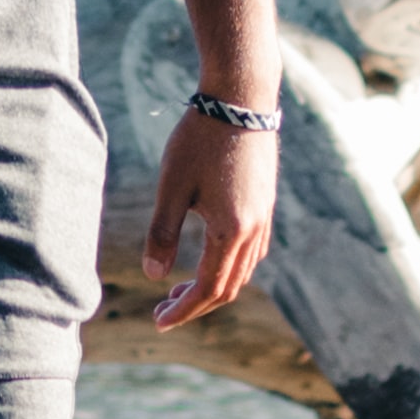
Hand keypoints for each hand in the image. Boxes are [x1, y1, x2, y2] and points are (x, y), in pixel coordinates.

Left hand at [145, 102, 276, 330]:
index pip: (209, 289)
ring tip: (179, 288)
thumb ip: (162, 233)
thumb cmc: (200, 138)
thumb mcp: (172, 186)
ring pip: (243, 270)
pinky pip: (251, 251)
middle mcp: (255, 230)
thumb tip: (153, 275)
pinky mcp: (265, 202)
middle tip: (163, 309)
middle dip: (196, 303)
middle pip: (229, 287)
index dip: (184, 310)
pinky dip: (228, 266)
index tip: (159, 321)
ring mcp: (265, 216)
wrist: (240, 97)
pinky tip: (208, 256)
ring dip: (213, 286)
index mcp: (231, 231)